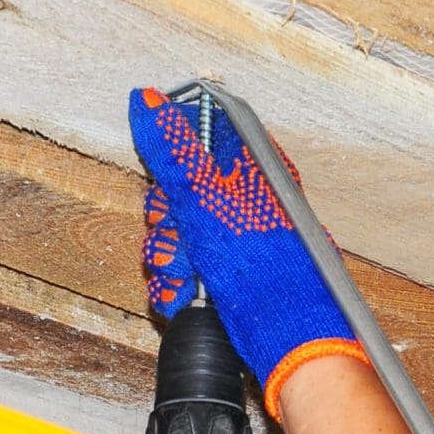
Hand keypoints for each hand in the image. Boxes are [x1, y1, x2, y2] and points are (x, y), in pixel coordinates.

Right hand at [128, 87, 365, 415]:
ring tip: (187, 278)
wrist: (287, 336)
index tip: (170, 184)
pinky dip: (173, 286)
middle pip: (174, 193)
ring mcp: (230, 243)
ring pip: (170, 236)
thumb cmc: (265, 265)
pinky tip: (185, 296)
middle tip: (182, 241)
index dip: (172, 163)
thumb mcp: (208, 197)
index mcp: (250, 168)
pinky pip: (177, 271)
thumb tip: (146, 97)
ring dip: (167, 261)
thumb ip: (172, 148)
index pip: (195, 141)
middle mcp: (241, 202)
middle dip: (166, 224)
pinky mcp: (219, 279)